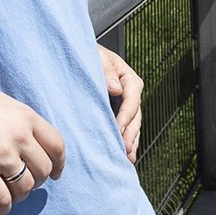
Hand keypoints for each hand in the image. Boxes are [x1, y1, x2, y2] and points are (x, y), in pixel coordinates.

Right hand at [0, 79, 66, 213]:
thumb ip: (17, 120)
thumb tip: (28, 137)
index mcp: (25, 116)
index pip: (57, 145)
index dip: (58, 164)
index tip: (55, 174)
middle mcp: (18, 135)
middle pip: (44, 170)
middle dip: (36, 181)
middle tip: (23, 183)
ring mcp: (0, 154)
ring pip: (25, 188)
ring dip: (19, 195)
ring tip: (8, 194)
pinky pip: (2, 200)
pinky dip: (3, 208)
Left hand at [101, 44, 143, 163]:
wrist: (80, 58)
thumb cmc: (89, 55)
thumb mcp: (97, 57)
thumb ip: (106, 72)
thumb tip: (115, 88)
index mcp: (129, 79)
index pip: (132, 101)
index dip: (126, 116)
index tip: (119, 129)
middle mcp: (131, 94)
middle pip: (135, 117)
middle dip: (130, 135)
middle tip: (124, 150)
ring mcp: (126, 106)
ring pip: (133, 127)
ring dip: (131, 142)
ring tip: (128, 159)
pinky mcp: (118, 114)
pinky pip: (125, 130)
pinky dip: (126, 142)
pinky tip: (125, 156)